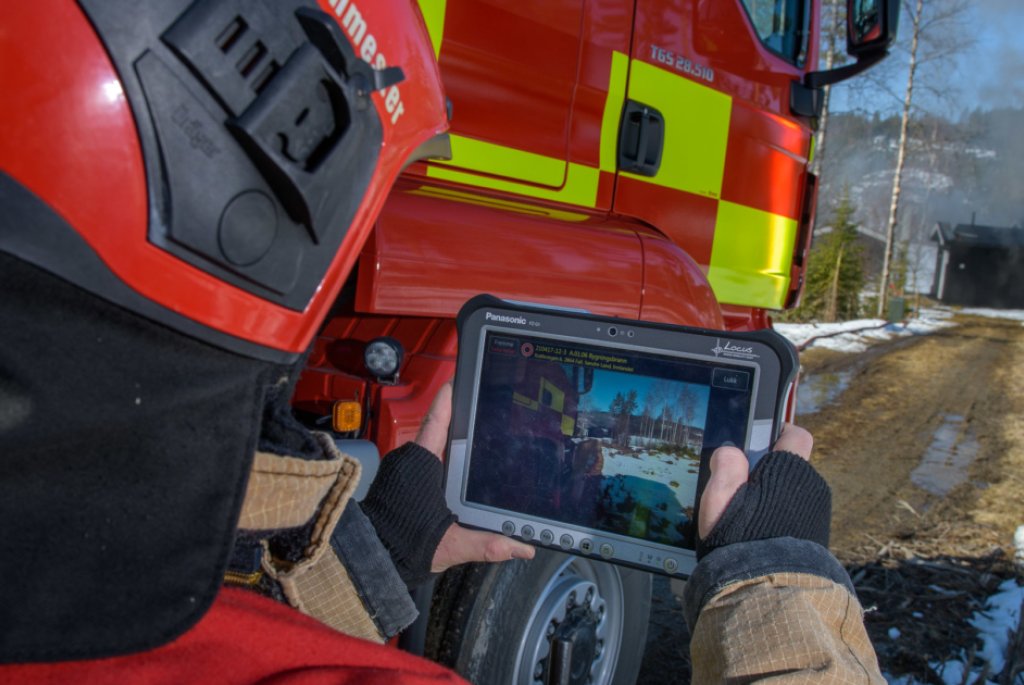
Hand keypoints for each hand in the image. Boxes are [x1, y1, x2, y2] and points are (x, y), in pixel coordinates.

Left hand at [421, 381, 534, 572]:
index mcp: (422, 464)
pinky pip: (426, 459)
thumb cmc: (403, 545)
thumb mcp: (450, 544)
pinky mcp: (403, 482)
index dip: (449, 398)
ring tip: (475, 430)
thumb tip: (520, 547)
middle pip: (437, 429)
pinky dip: (442, 456)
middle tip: (480, 404)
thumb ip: (487, 544)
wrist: (374, 559)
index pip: (437, 420)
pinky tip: (459, 465)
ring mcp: (405, 470)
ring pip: (431, 445)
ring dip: (450, 438)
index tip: (459, 379)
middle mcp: (412, 461)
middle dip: (458, 417)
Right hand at [698, 424, 813, 539]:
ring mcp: (817, 513)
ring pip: (795, 493)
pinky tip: (762, 534)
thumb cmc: (740, 540)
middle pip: (792, 467)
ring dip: (777, 498)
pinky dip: (783, 518)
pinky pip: (798, 516)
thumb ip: (726, 467)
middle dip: (771, 472)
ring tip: (750, 518)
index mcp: (789, 471)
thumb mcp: (720, 498)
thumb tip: (730, 452)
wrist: (767, 590)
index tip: (759, 441)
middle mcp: (811, 488)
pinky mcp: (817, 536)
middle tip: (743, 488)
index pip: (795, 435)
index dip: (777, 433)